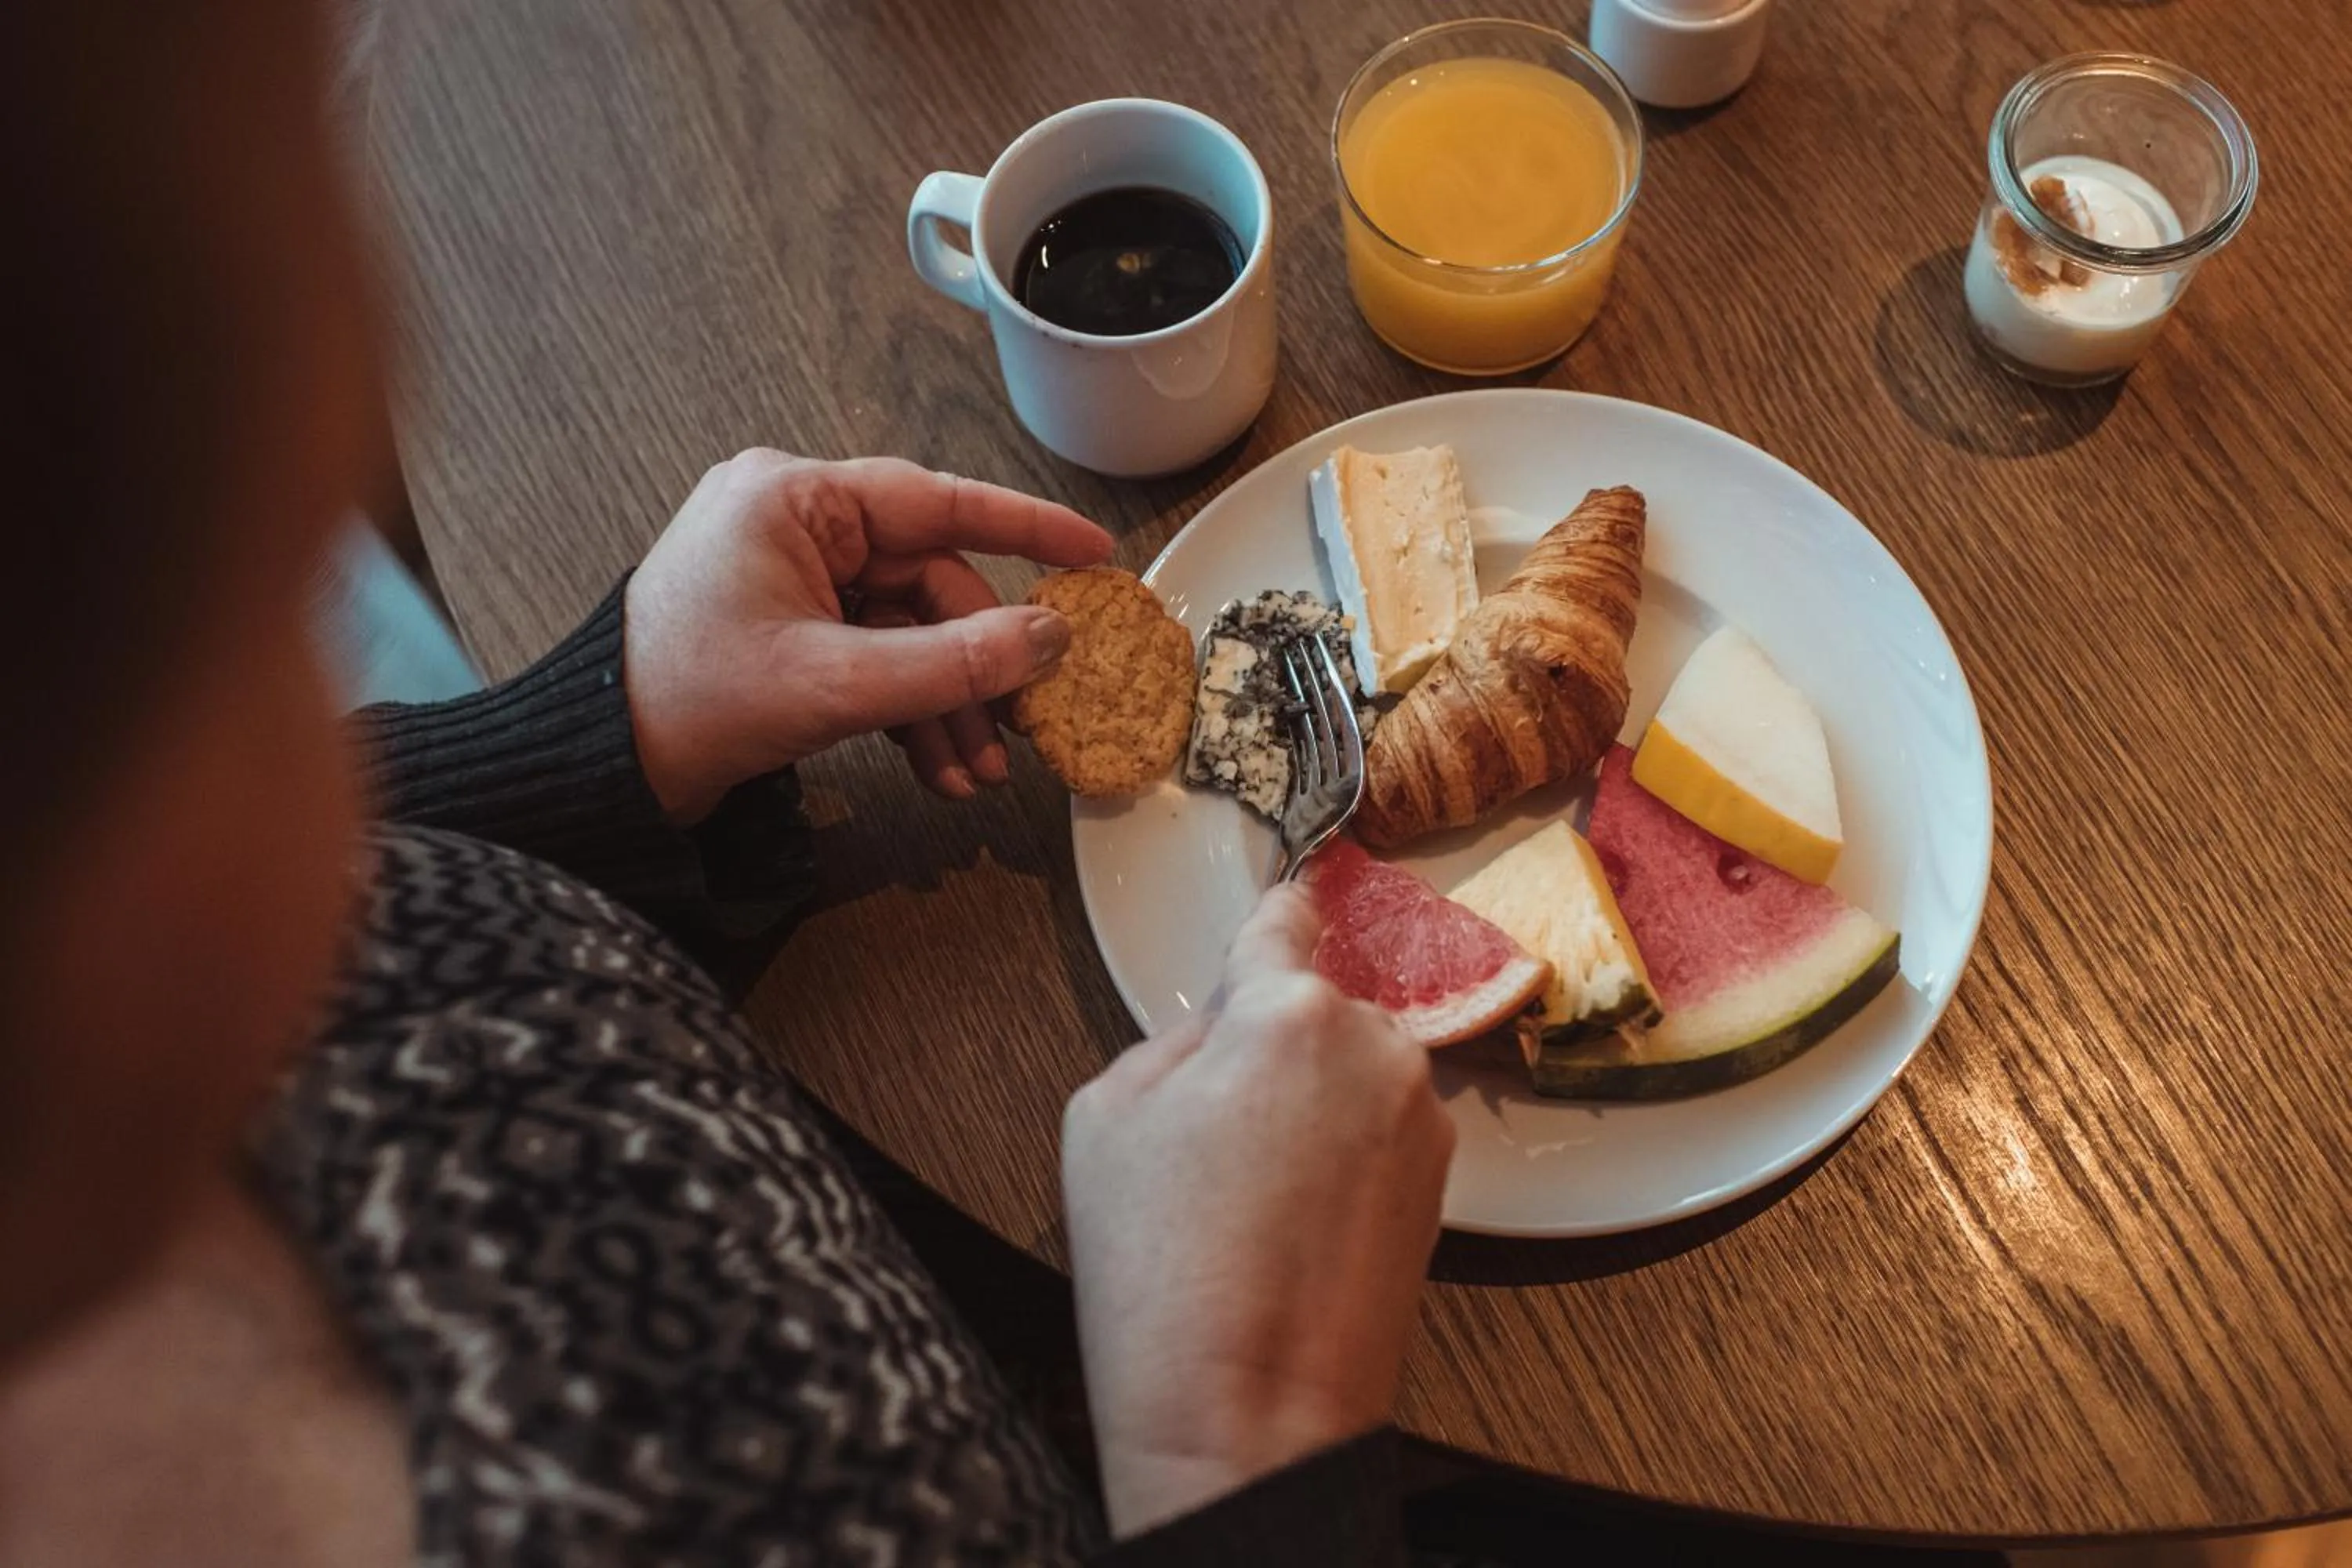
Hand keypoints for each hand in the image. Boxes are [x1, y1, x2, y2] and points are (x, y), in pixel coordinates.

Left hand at [623, 449, 1113, 820]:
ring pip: (907, 629)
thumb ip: (952, 663)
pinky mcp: (786, 625)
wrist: (598, 769)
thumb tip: (1048, 640)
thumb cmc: (685, 702)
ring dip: (946, 701)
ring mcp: (789, 575)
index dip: (1026, 528)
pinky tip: (936, 765)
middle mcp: (792, 522)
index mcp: (792, 498)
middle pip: (929, 580)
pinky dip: (907, 708)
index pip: (937, 501)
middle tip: (1019, 727)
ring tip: (974, 773)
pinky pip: (873, 653)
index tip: (1093, 551)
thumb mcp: (835, 684)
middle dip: (975, 666)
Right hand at [1061, 884, 1454, 1536]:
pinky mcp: (1443, 1188)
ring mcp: (1420, 1121)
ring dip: (1313, 1104)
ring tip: (1248, 1196)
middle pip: (1317, 1010)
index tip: (1289, 891)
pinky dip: (1343, 1159)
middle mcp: (1375, 1048)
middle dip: (1272, 1045)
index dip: (1273, 913)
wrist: (1248, 1413)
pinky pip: (1382, 1136)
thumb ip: (1172, 1039)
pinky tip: (1290, 1225)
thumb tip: (1218, 1028)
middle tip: (1211, 1129)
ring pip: (1354, 1074)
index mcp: (1288, 1011)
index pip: (1284, 922)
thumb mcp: (1106, 1114)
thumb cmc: (1162, 1270)